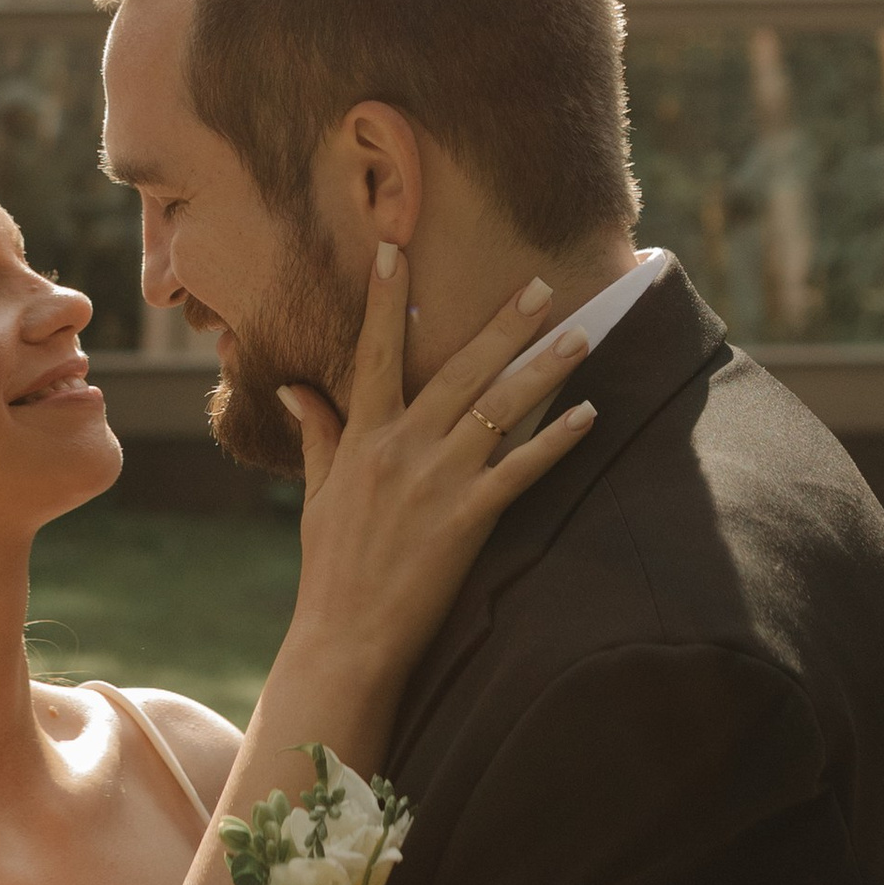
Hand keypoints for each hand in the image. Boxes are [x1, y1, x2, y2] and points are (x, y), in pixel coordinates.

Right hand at [282, 246, 595, 672]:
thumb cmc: (331, 566)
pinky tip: (590, 416)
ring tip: (580, 337)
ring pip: (498, 409)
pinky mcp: (468, 518)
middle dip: (502, 325)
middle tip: (538, 284)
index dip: (386, 299)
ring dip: (543, 370)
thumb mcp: (317, 493)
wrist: (345, 636)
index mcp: (362, 437)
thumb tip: (293, 387)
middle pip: (458, 369)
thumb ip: (316, 432)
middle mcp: (401, 447)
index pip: (374, 351)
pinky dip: (558, 442)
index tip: (394, 248)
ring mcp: (437, 481)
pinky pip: (522, 470)